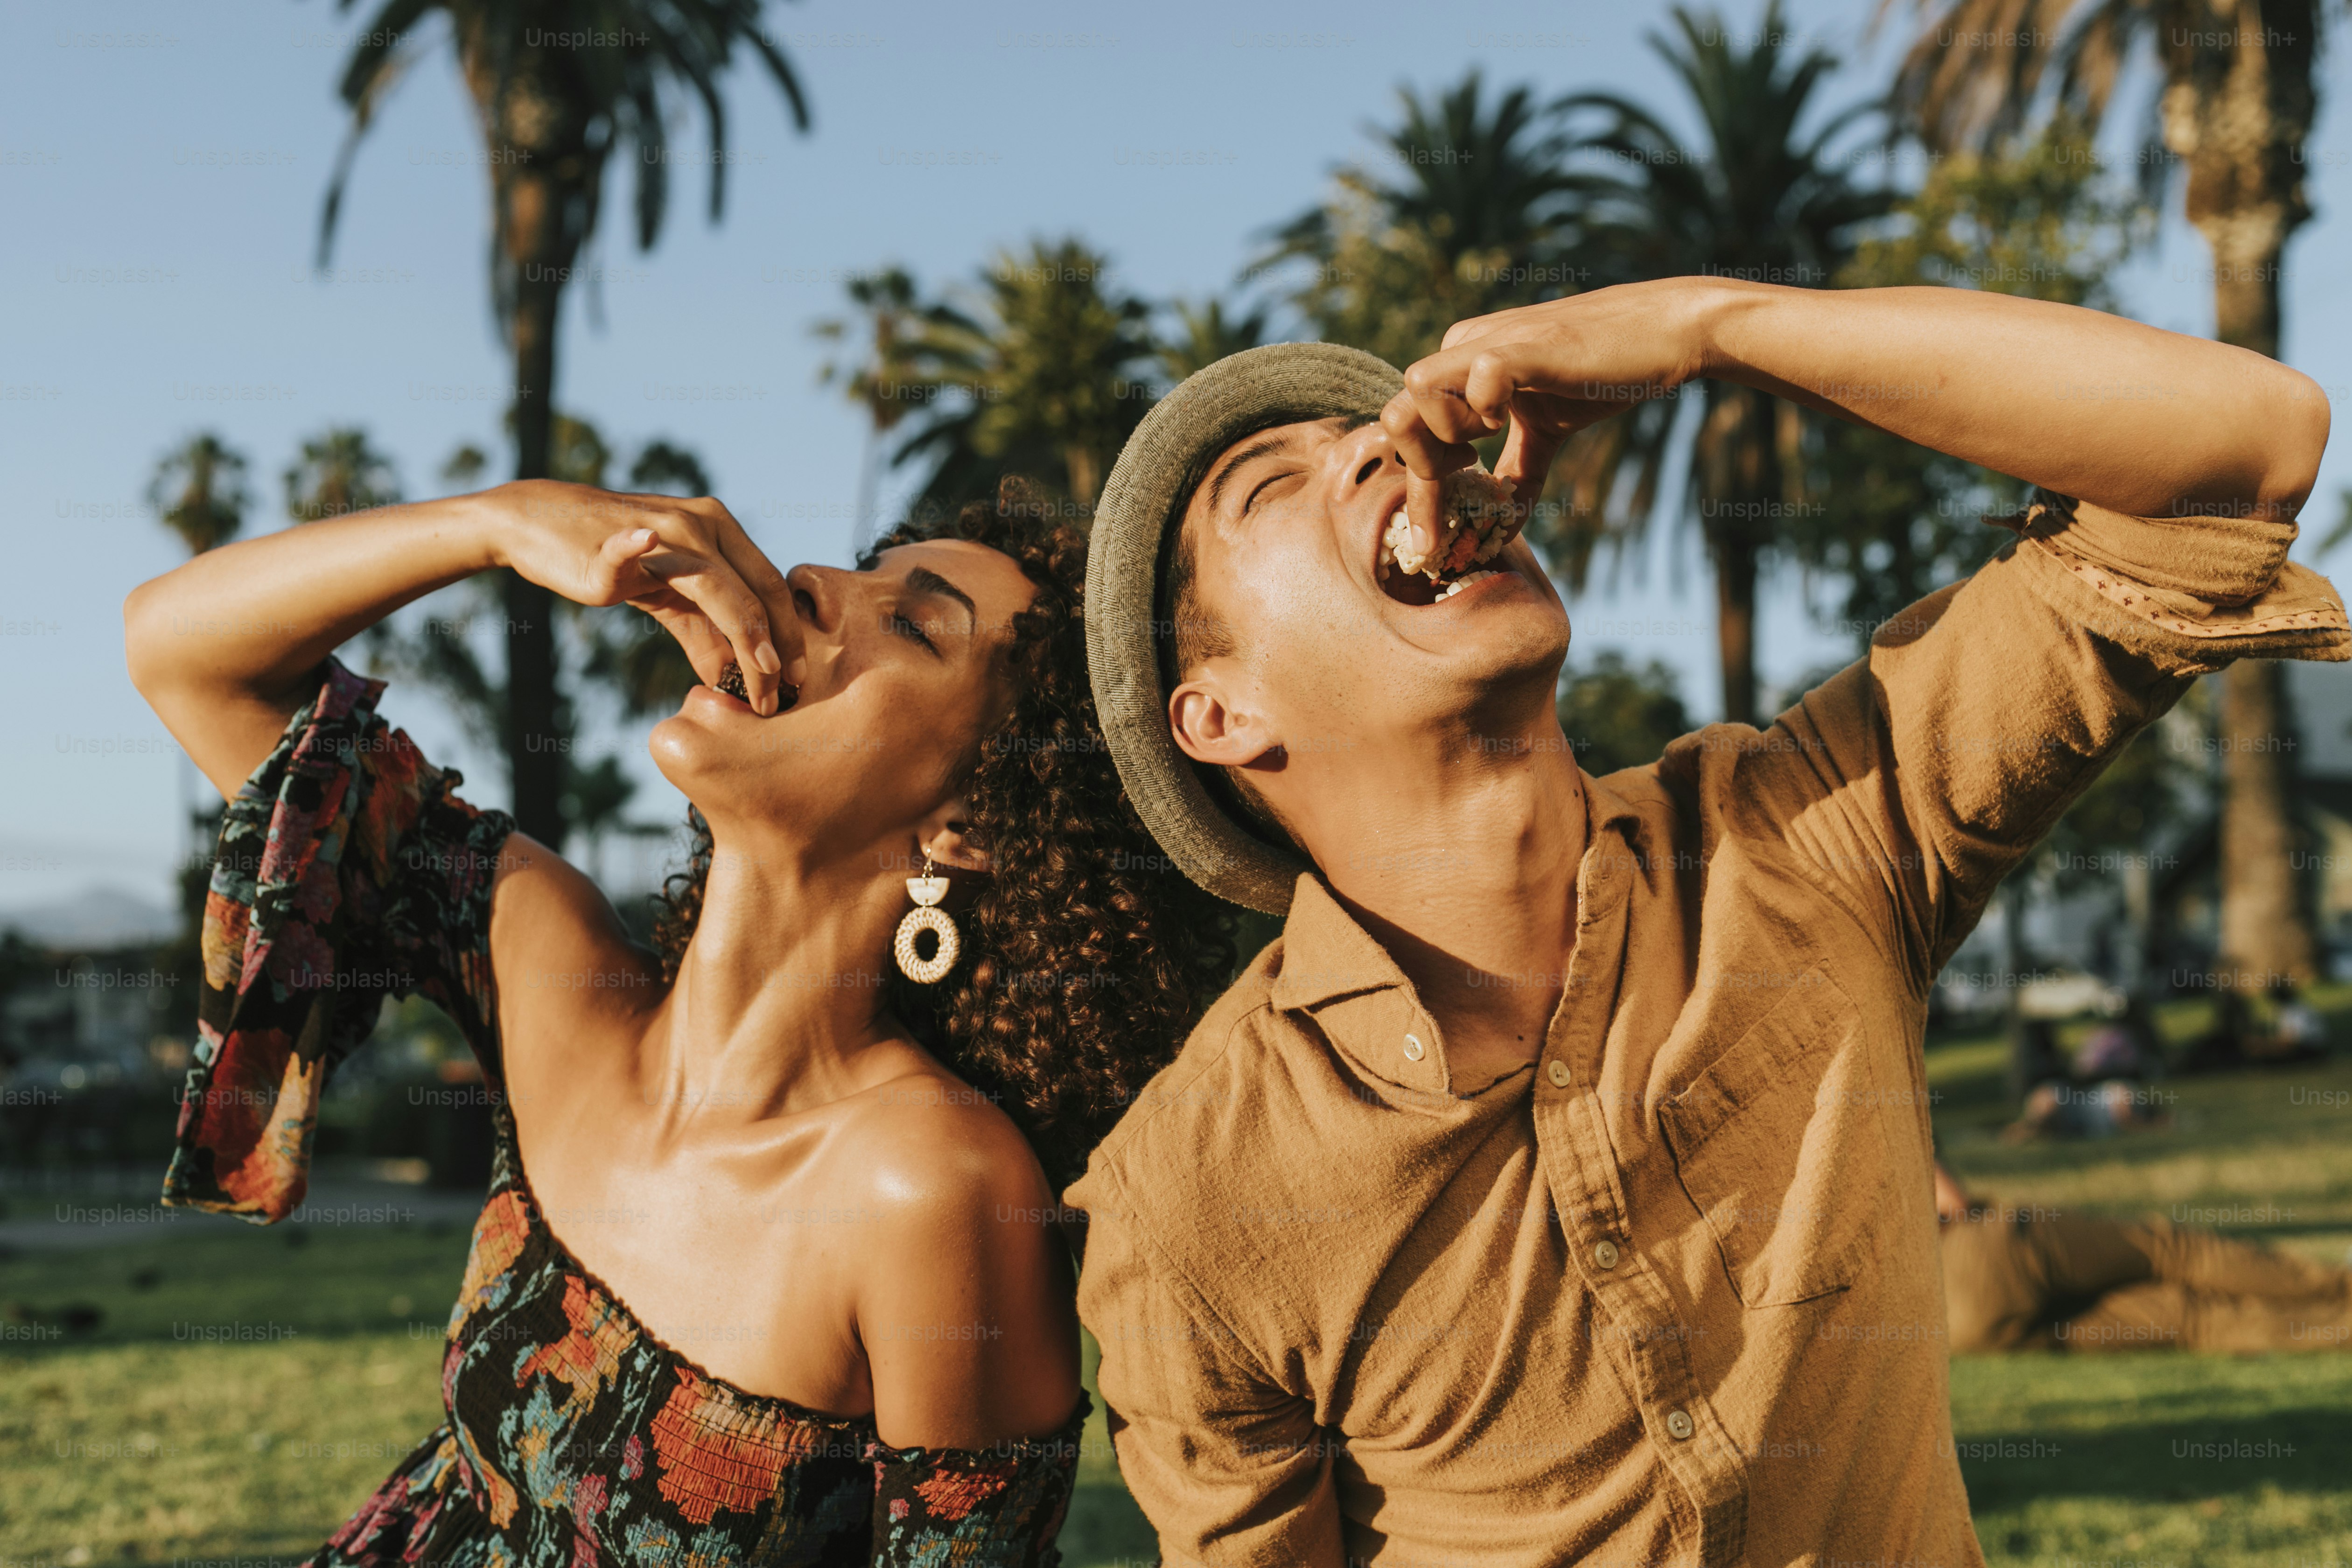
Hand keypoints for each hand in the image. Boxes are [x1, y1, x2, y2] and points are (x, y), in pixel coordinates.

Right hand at [480, 480, 803, 714]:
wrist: (541, 526)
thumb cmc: (612, 562)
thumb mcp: (667, 599)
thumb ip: (704, 635)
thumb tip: (734, 680)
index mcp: (720, 530)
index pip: (770, 585)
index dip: (790, 633)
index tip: (798, 679)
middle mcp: (700, 523)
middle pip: (755, 588)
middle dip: (776, 646)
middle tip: (782, 694)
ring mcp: (659, 529)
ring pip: (715, 584)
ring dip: (744, 631)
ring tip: (760, 674)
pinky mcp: (611, 542)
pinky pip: (627, 547)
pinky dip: (634, 547)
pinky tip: (644, 545)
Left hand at [1379, 278, 1720, 556]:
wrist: (1665, 333)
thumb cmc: (1603, 375)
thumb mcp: (1546, 431)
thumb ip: (1517, 473)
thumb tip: (1499, 531)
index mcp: (1459, 366)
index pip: (1410, 433)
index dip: (1415, 497)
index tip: (1431, 546)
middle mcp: (1462, 347)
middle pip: (1395, 418)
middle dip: (1422, 476)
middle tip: (1467, 493)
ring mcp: (1490, 341)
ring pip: (1415, 389)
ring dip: (1448, 435)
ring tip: (1491, 441)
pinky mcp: (1527, 345)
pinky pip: (1478, 378)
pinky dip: (1488, 409)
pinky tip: (1513, 417)